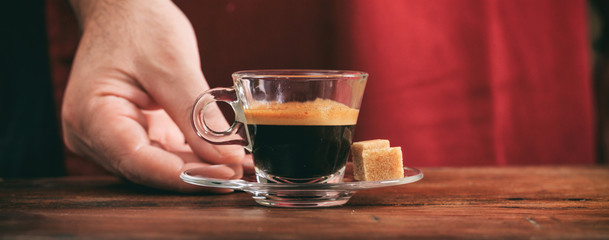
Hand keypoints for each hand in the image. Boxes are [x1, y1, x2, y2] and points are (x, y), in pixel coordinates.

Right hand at [63, 0, 245, 191]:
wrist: (124, 7)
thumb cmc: (139, 25)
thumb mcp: (173, 66)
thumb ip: (198, 116)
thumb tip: (228, 157)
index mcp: (91, 115)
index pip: (139, 162)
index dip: (185, 175)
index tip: (225, 175)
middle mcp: (93, 134)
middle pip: (149, 169)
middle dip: (197, 173)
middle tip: (240, 172)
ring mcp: (111, 136)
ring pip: (159, 165)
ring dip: (200, 167)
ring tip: (240, 167)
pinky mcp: (132, 131)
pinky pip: (163, 152)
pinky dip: (193, 154)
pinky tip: (224, 157)